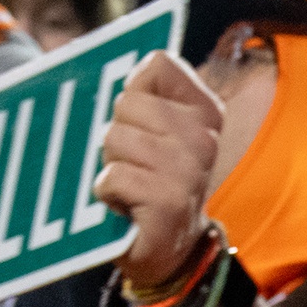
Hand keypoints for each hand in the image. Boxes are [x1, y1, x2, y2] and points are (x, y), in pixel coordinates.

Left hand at [93, 52, 227, 290]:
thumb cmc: (148, 180)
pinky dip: (106, 192)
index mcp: (205, 111)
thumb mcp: (150, 130)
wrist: (167, 249)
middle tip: (131, 162)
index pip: (157, 65)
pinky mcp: (169, 201)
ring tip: (127, 185)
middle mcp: (205, 137)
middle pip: (128, 102)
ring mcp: (189, 170)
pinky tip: (123, 206)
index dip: (134, 92)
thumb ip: (140, 91)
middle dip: (115, 133)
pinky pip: (114, 176)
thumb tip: (101, 56)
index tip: (141, 122)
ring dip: (109, 164)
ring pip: (116, 138)